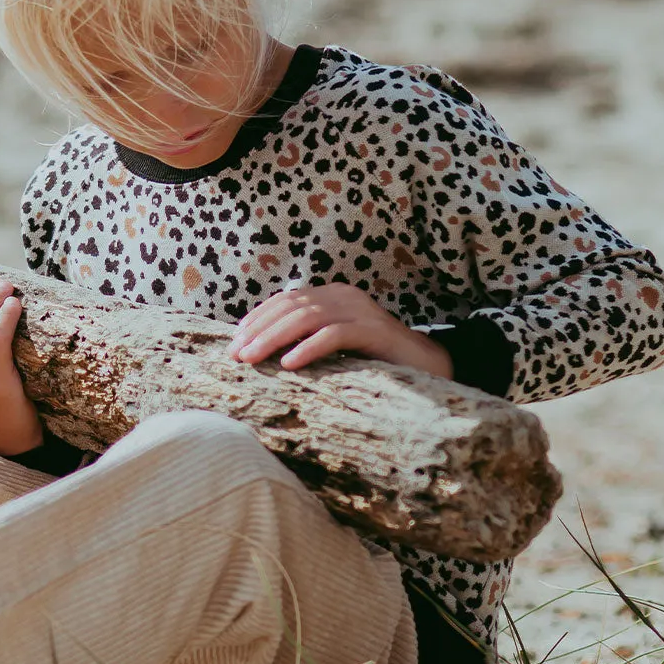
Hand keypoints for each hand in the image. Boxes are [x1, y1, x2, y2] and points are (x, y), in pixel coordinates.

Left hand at [227, 283, 453, 377]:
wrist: (429, 367)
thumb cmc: (377, 360)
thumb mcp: (337, 346)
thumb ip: (308, 339)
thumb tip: (263, 352)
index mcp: (334, 295)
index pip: (287, 300)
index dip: (258, 317)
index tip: (234, 340)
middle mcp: (346, 296)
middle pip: (292, 307)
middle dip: (259, 330)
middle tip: (235, 354)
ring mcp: (362, 311)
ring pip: (307, 319)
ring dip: (274, 339)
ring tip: (252, 359)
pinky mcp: (376, 331)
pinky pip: (335, 335)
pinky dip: (309, 349)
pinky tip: (289, 364)